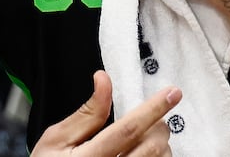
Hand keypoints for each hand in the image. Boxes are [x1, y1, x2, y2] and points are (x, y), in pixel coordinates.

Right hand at [30, 70, 179, 155]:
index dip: (153, 109)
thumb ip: (86, 112)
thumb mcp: (56, 139)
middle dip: (159, 125)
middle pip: (151, 147)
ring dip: (161, 144)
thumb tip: (104, 79)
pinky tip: (144, 152)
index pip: (128, 130)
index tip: (173, 93)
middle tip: (155, 118)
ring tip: (148, 138)